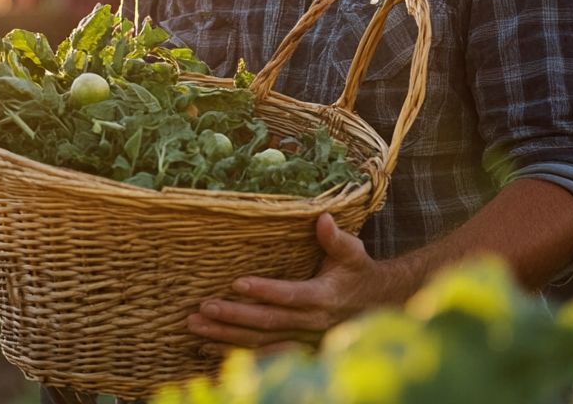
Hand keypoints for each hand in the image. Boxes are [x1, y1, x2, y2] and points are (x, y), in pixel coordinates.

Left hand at [187, 213, 390, 353]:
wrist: (377, 304)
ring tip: (196, 326)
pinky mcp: (296, 348)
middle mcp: (311, 323)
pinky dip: (234, 352)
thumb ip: (336, 238)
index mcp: (323, 297)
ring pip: (260, 342)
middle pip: (268, 322)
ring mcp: (303, 340)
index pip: (290, 295)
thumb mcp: (352, 253)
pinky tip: (208, 346)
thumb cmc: (358, 272)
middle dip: (234, 316)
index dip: (264, 291)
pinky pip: (261, 354)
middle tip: (203, 308)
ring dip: (226, 336)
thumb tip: (323, 218)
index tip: (237, 283)